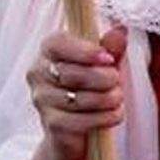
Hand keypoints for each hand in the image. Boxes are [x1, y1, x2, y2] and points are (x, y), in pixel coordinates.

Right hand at [27, 26, 126, 159]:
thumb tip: (120, 30)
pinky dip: (106, 117)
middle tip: (117, 81)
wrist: (76, 128)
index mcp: (48, 51)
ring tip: (117, 97)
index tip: (108, 58)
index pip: (58, 44)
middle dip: (104, 78)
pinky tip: (115, 113)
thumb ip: (111, 48)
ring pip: (80, 99)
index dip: (85, 51)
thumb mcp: (104, 64)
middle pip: (73, 73)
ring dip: (108, 99)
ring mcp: (42, 100)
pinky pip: (83, 120)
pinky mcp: (52, 124)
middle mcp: (38, 73)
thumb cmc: (91, 87)